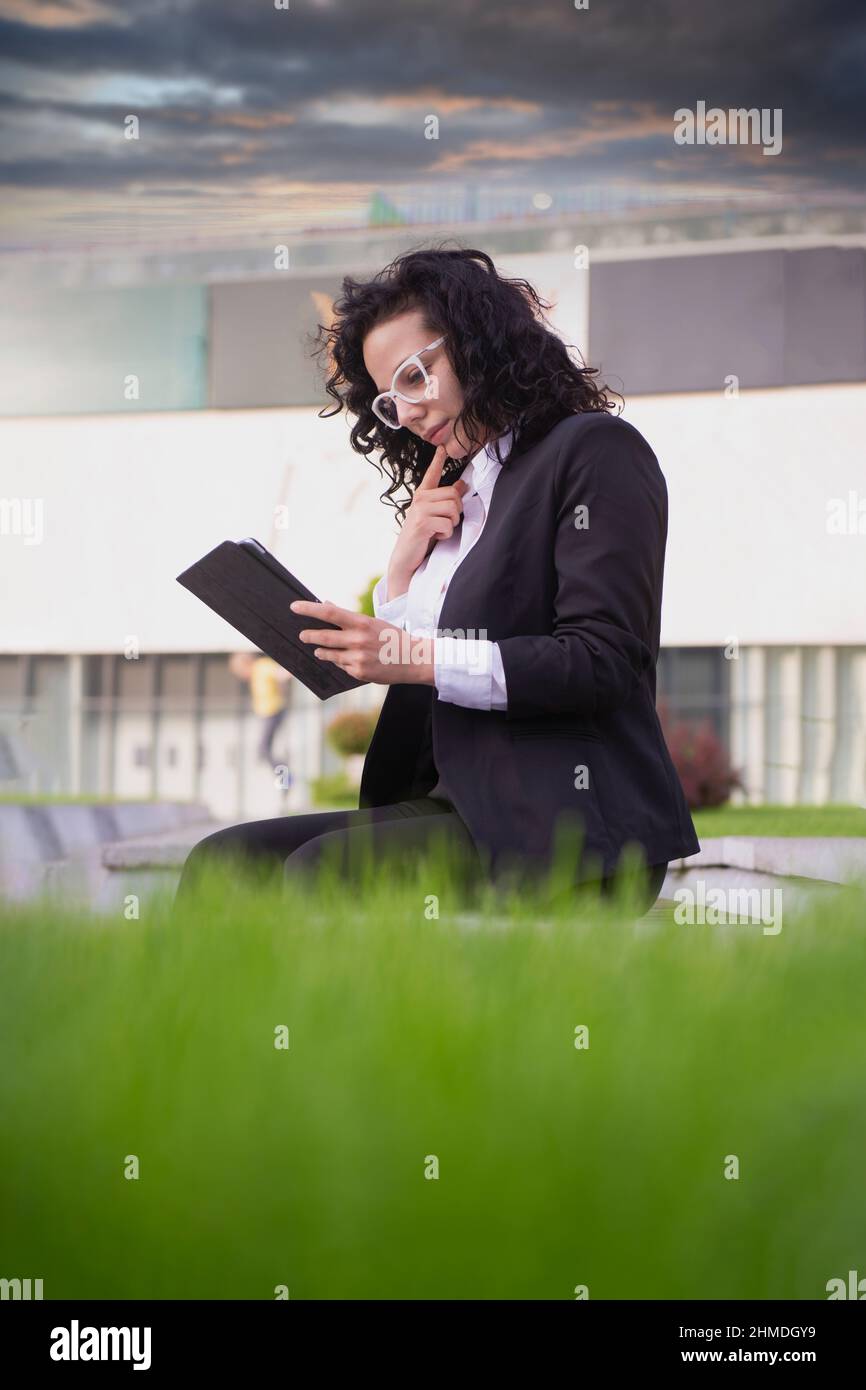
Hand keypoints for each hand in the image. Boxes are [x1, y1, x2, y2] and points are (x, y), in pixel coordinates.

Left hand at [291, 599, 434, 685]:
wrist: (414, 659)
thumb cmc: (391, 637)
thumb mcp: (372, 622)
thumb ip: (348, 617)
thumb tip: (325, 604)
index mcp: (361, 622)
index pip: (329, 612)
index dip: (309, 609)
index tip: (294, 607)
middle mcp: (357, 639)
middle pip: (323, 636)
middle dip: (309, 635)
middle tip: (302, 635)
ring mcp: (357, 657)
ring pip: (329, 654)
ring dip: (321, 651)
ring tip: (318, 650)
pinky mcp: (359, 672)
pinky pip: (342, 666)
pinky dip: (341, 662)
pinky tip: (349, 660)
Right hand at [386, 444, 469, 598]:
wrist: (405, 558)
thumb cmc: (422, 537)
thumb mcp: (434, 516)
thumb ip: (446, 500)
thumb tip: (462, 484)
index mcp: (422, 496)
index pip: (432, 474)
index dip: (438, 460)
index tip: (443, 447)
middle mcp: (420, 499)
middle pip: (454, 494)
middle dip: (456, 511)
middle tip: (445, 522)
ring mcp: (419, 510)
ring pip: (453, 508)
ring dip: (452, 523)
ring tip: (439, 529)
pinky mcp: (422, 523)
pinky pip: (448, 523)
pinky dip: (446, 534)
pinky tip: (434, 537)